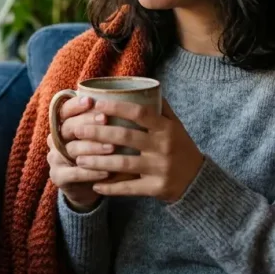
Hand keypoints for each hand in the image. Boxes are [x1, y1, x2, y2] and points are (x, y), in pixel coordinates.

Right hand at [47, 95, 113, 211]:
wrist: (87, 186)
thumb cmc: (98, 154)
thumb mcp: (100, 135)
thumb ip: (106, 119)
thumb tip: (130, 100)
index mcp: (63, 124)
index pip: (64, 110)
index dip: (76, 105)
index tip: (91, 100)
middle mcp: (56, 139)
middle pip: (68, 127)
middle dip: (87, 122)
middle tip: (105, 119)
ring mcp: (55, 158)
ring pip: (72, 149)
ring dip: (93, 147)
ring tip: (112, 147)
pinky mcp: (59, 177)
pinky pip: (74, 173)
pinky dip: (91, 172)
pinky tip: (107, 171)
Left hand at [72, 99, 202, 202]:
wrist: (198, 181)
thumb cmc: (181, 148)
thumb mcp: (175, 126)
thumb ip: (160, 108)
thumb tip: (144, 85)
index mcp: (166, 128)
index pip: (139, 113)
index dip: (116, 107)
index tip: (96, 104)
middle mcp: (163, 147)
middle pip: (124, 137)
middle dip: (97, 133)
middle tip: (76, 131)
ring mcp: (160, 168)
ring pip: (122, 163)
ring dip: (97, 161)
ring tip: (78, 159)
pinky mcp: (156, 188)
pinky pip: (129, 188)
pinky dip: (110, 187)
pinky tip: (95, 185)